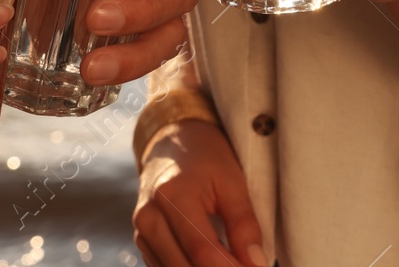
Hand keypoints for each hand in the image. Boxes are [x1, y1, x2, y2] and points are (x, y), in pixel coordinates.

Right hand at [135, 120, 266, 266]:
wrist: (173, 144)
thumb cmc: (207, 158)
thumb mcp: (232, 181)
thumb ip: (244, 223)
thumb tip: (256, 264)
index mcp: (173, 197)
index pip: (203, 250)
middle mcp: (149, 218)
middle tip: (250, 266)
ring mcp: (142, 233)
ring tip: (235, 262)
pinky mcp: (143, 243)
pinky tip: (215, 262)